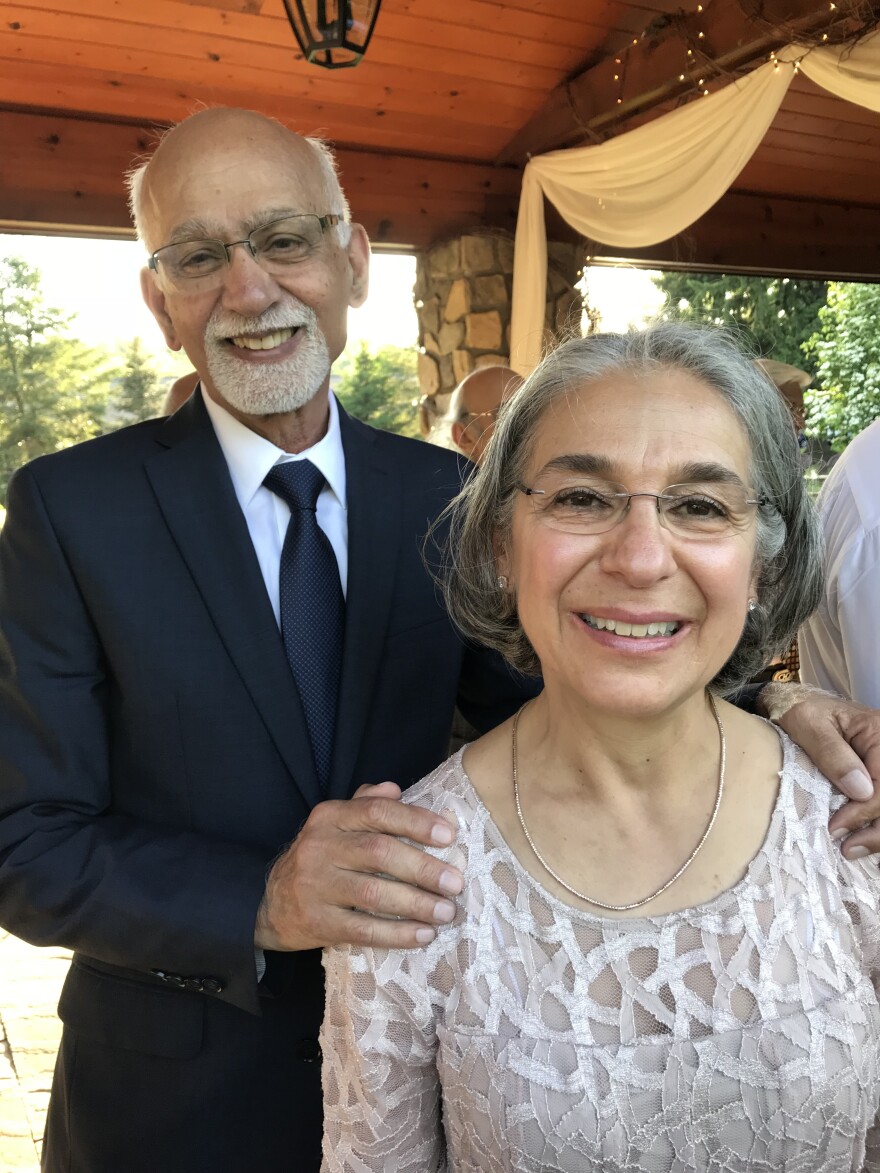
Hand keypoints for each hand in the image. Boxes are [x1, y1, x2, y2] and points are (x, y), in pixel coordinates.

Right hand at [254, 782, 462, 951]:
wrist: (269, 903)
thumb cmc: (319, 859)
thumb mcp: (335, 824)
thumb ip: (365, 803)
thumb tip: (396, 788)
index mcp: (330, 816)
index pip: (376, 811)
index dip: (415, 822)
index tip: (449, 836)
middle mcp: (320, 846)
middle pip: (379, 852)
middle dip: (423, 868)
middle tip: (455, 882)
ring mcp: (315, 885)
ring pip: (374, 893)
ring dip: (416, 904)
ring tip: (446, 912)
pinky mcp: (316, 922)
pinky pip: (363, 929)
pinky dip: (397, 934)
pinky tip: (423, 935)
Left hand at [770, 690, 879, 858]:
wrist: (789, 702)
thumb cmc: (796, 709)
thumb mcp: (807, 724)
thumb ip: (832, 754)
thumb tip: (861, 791)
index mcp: (878, 731)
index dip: (865, 809)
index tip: (838, 827)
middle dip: (877, 828)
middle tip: (849, 848)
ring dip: (878, 831)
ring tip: (853, 849)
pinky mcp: (875, 774)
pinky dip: (873, 822)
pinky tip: (862, 839)